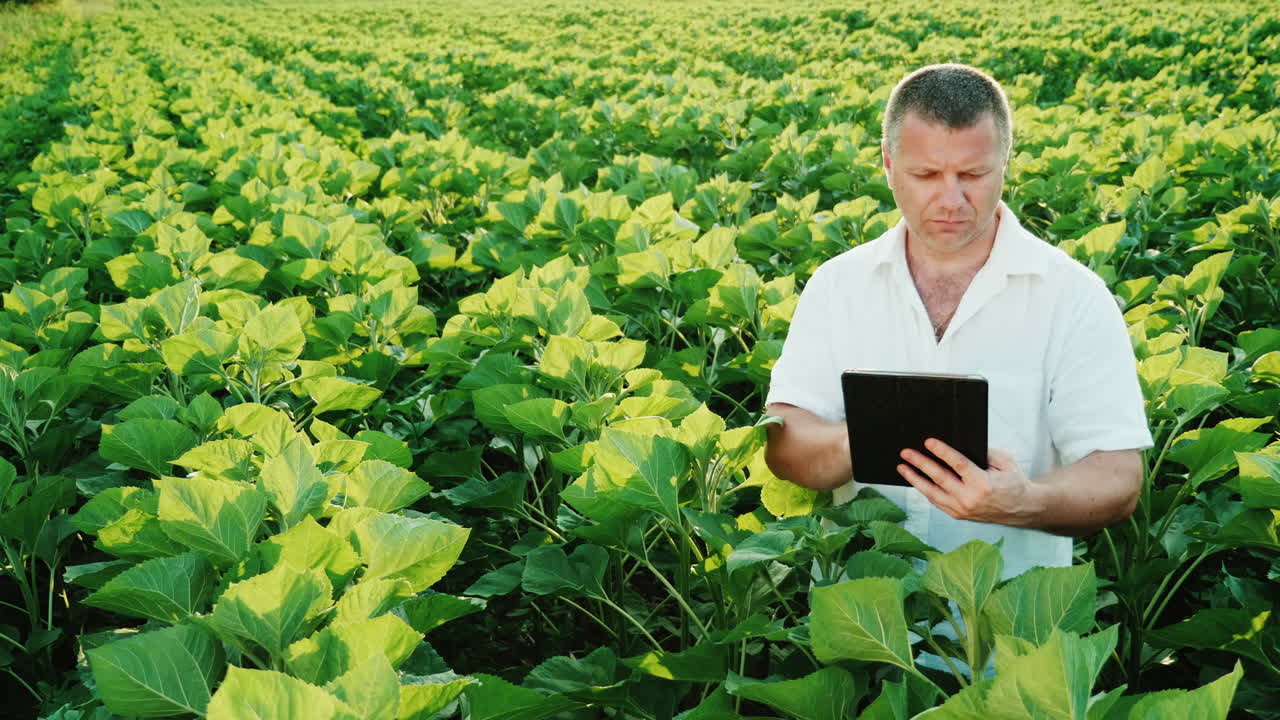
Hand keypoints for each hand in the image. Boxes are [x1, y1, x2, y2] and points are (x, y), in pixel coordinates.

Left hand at [896, 438, 1041, 526]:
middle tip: (906, 452)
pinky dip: (925, 490)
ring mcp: (963, 509)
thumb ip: (985, 452)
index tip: (928, 442)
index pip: (958, 465)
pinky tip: (916, 480)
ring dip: (915, 479)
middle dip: (920, 463)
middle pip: (940, 478)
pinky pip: (937, 501)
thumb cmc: (1014, 482)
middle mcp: (970, 499)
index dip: (942, 452)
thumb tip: (960, 444)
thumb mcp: (1005, 462)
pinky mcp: (958, 515)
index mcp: (983, 484)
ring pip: (933, 493)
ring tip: (902, 467)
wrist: (1022, 509)